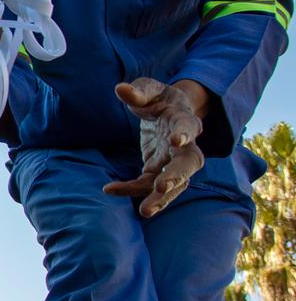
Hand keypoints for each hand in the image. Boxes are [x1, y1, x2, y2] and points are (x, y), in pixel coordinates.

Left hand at [102, 78, 205, 216]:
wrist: (165, 109)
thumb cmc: (158, 97)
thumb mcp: (148, 89)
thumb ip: (138, 91)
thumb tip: (121, 89)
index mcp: (184, 119)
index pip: (189, 127)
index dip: (185, 134)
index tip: (176, 141)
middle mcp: (185, 144)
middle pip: (189, 163)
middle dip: (177, 175)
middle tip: (163, 187)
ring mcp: (173, 160)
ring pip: (176, 183)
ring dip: (162, 198)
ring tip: (145, 211)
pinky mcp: (158, 169)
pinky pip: (148, 184)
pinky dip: (131, 189)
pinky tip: (110, 189)